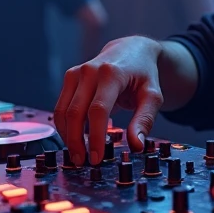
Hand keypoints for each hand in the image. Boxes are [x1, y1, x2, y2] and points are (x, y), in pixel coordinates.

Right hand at [54, 36, 163, 165]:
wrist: (132, 50)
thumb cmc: (144, 75)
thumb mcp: (153, 95)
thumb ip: (145, 119)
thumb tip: (136, 145)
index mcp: (112, 73)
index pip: (98, 110)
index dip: (95, 137)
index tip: (97, 158)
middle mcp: (90, 71)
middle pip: (75, 113)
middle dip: (76, 141)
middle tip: (83, 163)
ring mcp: (76, 73)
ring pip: (62, 111)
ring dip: (67, 136)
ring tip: (78, 155)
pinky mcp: (70, 78)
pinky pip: (60, 107)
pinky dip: (65, 126)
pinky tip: (75, 140)